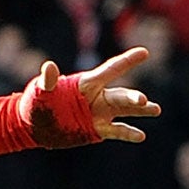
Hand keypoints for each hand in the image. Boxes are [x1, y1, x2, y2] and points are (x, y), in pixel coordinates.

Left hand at [20, 47, 159, 146]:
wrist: (32, 126)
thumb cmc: (35, 103)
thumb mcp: (40, 92)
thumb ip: (47, 81)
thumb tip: (49, 67)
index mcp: (87, 84)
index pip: (110, 70)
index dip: (127, 61)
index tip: (144, 52)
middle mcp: (97, 97)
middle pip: (120, 95)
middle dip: (133, 98)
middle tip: (144, 101)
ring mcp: (99, 113)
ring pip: (124, 110)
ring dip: (140, 110)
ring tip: (156, 109)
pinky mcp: (97, 129)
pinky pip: (117, 130)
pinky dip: (128, 133)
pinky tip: (141, 136)